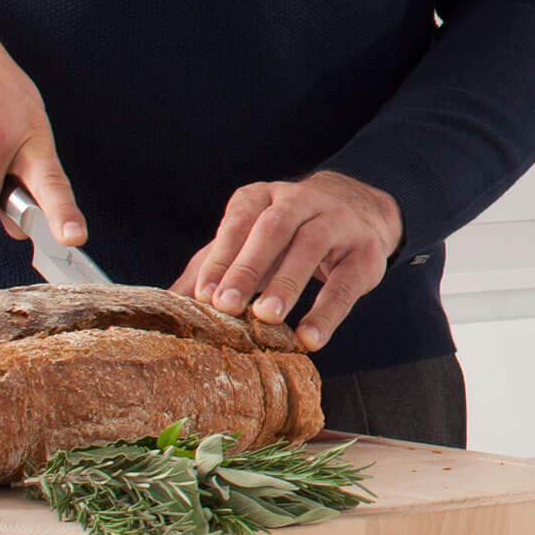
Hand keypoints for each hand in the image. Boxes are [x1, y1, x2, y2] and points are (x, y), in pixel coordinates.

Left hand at [171, 172, 402, 352]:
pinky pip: (346, 282)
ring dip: (287, 282)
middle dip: (248, 266)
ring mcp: (337, 222)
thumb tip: (168, 301)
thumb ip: (213, 265)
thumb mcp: (250, 239)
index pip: (239, 219)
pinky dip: (328, 311)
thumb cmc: (289, 232)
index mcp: (265, 197)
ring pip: (310, 246)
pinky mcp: (365, 252)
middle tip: (227, 305)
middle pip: (273, 228)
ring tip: (267, 318)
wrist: (360, 209)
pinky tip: (310, 338)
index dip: (221, 255)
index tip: (203, 294)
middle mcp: (301, 201)